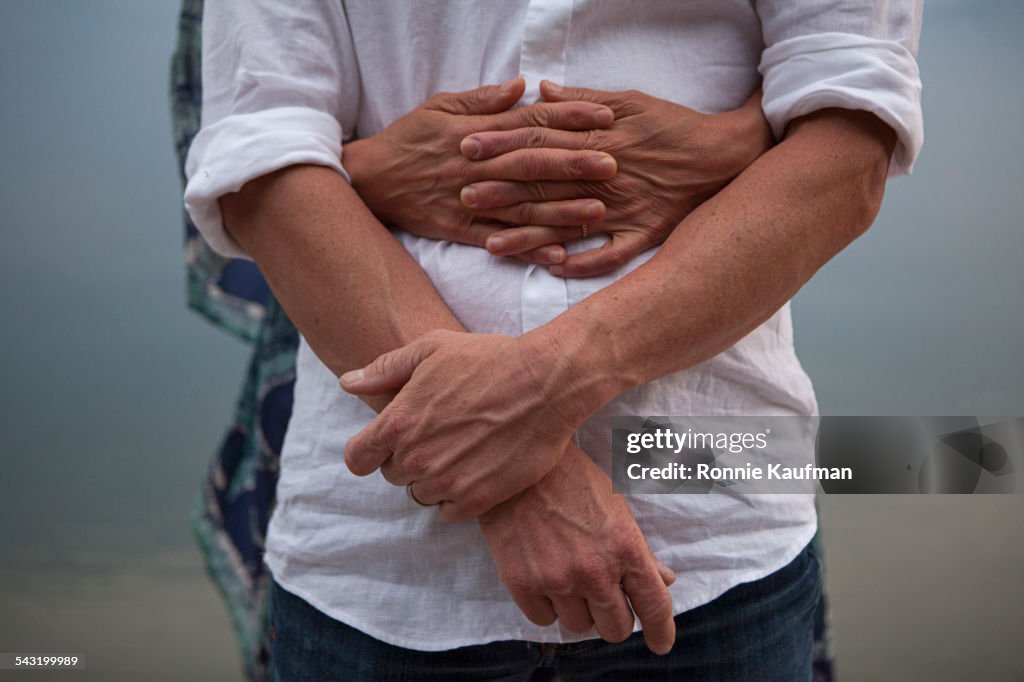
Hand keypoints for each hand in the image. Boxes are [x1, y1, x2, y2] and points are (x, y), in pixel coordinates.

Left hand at [340, 330, 592, 520]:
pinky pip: (449, 512)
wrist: (546, 383)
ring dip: (435, 479)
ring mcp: (446, 482)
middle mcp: (416, 457)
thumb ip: (386, 369)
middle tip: (440, 436)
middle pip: (393, 475)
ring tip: (462, 451)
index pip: (357, 458)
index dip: (368, 453)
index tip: (383, 448)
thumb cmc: (491, 359)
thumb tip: (348, 382)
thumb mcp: (433, 348)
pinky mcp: (477, 499)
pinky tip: (478, 469)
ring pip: (421, 494)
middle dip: (409, 459)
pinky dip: (459, 496)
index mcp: (398, 422)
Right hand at [344, 77, 616, 265]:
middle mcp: (477, 166)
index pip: (530, 122)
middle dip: (574, 163)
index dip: (569, 118)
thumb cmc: (409, 138)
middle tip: (613, 164)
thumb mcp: (441, 106)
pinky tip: (558, 255)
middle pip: (532, 164)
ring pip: (522, 206)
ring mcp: (469, 200)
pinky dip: (528, 248)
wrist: (370, 178)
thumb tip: (524, 87)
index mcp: (476, 132)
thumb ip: (484, 100)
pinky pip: (499, 241)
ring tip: (597, 212)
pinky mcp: (460, 229)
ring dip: (560, 210)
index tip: (605, 116)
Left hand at [459, 81, 773, 276]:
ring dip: (529, 237)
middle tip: (462, 195)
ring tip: (491, 245)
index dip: (502, 145)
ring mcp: (624, 210)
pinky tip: (552, 271)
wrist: (725, 156)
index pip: (540, 142)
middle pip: (545, 185)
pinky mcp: (644, 235)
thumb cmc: (673, 125)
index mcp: (599, 140)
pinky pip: (610, 257)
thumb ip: (581, 100)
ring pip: (568, 226)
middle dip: (501, 191)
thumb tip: (540, 92)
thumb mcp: (629, 100)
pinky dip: (583, 265)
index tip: (467, 148)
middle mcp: (606, 177)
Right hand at [479, 444, 676, 653]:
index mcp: (626, 548)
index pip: (654, 607)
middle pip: (616, 628)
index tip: (660, 644)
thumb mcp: (616, 508)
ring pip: (579, 626)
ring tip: (569, 578)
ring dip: (579, 609)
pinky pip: (544, 620)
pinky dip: (547, 606)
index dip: (661, 632)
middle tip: (604, 598)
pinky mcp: (522, 584)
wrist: (516, 467)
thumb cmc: (572, 481)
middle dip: (614, 618)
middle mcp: (595, 570)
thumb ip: (641, 550)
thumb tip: (666, 580)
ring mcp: (557, 580)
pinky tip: (545, 579)